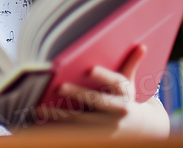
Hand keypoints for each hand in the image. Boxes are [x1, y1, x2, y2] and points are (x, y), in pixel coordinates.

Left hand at [34, 45, 169, 137]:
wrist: (138, 131)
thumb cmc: (126, 101)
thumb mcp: (130, 85)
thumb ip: (131, 64)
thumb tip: (141, 46)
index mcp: (125, 93)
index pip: (115, 82)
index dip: (103, 75)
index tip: (90, 69)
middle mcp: (118, 110)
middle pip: (96, 101)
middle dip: (78, 95)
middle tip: (59, 88)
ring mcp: (107, 126)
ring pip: (82, 120)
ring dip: (61, 114)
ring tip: (42, 108)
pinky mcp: (96, 137)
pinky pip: (74, 132)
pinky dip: (59, 128)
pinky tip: (43, 122)